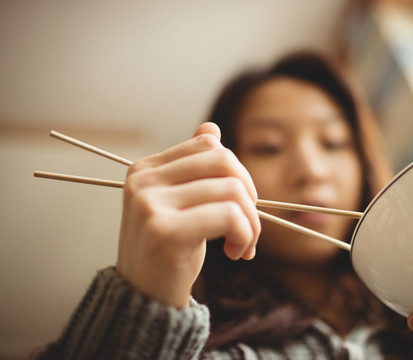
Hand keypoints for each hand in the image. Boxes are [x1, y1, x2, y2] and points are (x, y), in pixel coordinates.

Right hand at [116, 122, 260, 307]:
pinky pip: (229, 215)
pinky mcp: (164, 231)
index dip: (236, 172)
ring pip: (232, 190)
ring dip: (251, 223)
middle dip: (250, 194)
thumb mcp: (179, 203)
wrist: (145, 300)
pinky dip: (245, 234)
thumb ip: (194, 167)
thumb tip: (211, 128)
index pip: (209, 144)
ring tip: (242, 245)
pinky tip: (236, 253)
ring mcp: (149, 204)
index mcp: (146, 169)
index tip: (239, 204)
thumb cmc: (168, 251)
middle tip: (248, 225)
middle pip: (224, 161)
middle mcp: (143, 181)